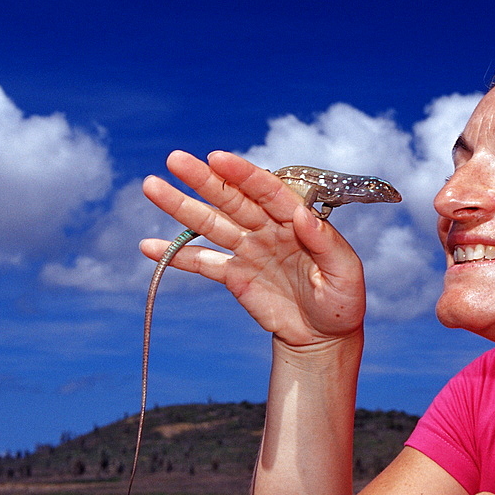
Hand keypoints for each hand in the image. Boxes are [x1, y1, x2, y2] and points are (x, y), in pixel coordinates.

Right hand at [140, 150, 366, 346]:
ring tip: (151, 187)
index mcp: (296, 221)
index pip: (267, 190)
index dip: (243, 173)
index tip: (217, 157)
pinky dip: (177, 254)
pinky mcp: (234, 274)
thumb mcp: (346, 274)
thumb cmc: (342, 303)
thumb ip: (326, 244)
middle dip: (203, 179)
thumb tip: (302, 215)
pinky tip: (148, 246)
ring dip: (180, 206)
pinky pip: (202, 262)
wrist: (323, 337)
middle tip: (174, 159)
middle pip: (232, 199)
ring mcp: (248, 249)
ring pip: (211, 223)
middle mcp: (268, 228)